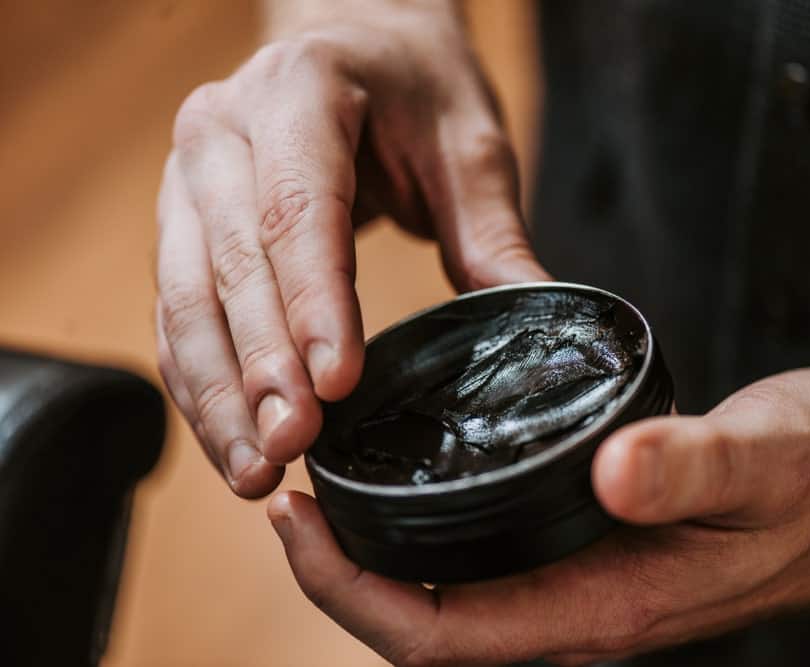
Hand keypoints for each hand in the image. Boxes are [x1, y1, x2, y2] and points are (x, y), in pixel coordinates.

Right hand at [155, 0, 547, 496]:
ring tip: (256, 468)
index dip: (313, 301)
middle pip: (230, 262)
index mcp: (298, 89)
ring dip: (219, 393)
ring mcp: (188, 179)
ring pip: (186, 299)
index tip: (335, 384)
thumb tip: (537, 326)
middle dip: (261, 366)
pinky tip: (228, 440)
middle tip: (292, 446)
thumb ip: (494, 235)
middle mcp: (221, 130)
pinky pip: (177, 314)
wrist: (353, 42)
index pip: (298, 207)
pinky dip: (201, 383)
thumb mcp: (469, 145)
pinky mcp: (183, 227)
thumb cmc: (413, 85)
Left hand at [268, 368, 809, 665]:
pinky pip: (482, 567)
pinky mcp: (588, 557)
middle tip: (289, 492)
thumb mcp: (770, 457)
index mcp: (603, 606)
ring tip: (328, 485)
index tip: (296, 518)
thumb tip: (612, 472)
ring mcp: (580, 589)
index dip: (349, 589)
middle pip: (420, 628)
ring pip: (444, 600)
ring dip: (374, 556)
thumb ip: (693, 466)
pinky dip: (427, 533)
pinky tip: (412, 480)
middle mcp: (577, 611)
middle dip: (337, 575)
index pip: (436, 634)